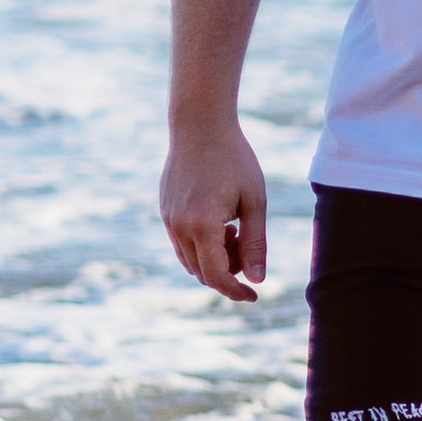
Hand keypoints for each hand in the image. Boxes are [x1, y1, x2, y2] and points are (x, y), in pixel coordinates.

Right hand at [161, 116, 269, 301]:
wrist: (200, 125)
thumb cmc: (234, 160)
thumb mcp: (254, 201)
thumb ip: (255, 243)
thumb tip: (256, 280)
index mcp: (202, 225)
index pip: (216, 276)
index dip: (236, 291)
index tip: (254, 295)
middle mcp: (179, 226)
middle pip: (202, 272)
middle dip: (229, 272)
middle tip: (248, 246)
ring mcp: (168, 220)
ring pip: (190, 261)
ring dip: (215, 259)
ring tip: (234, 230)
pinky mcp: (165, 212)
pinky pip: (182, 245)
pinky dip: (202, 247)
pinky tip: (221, 223)